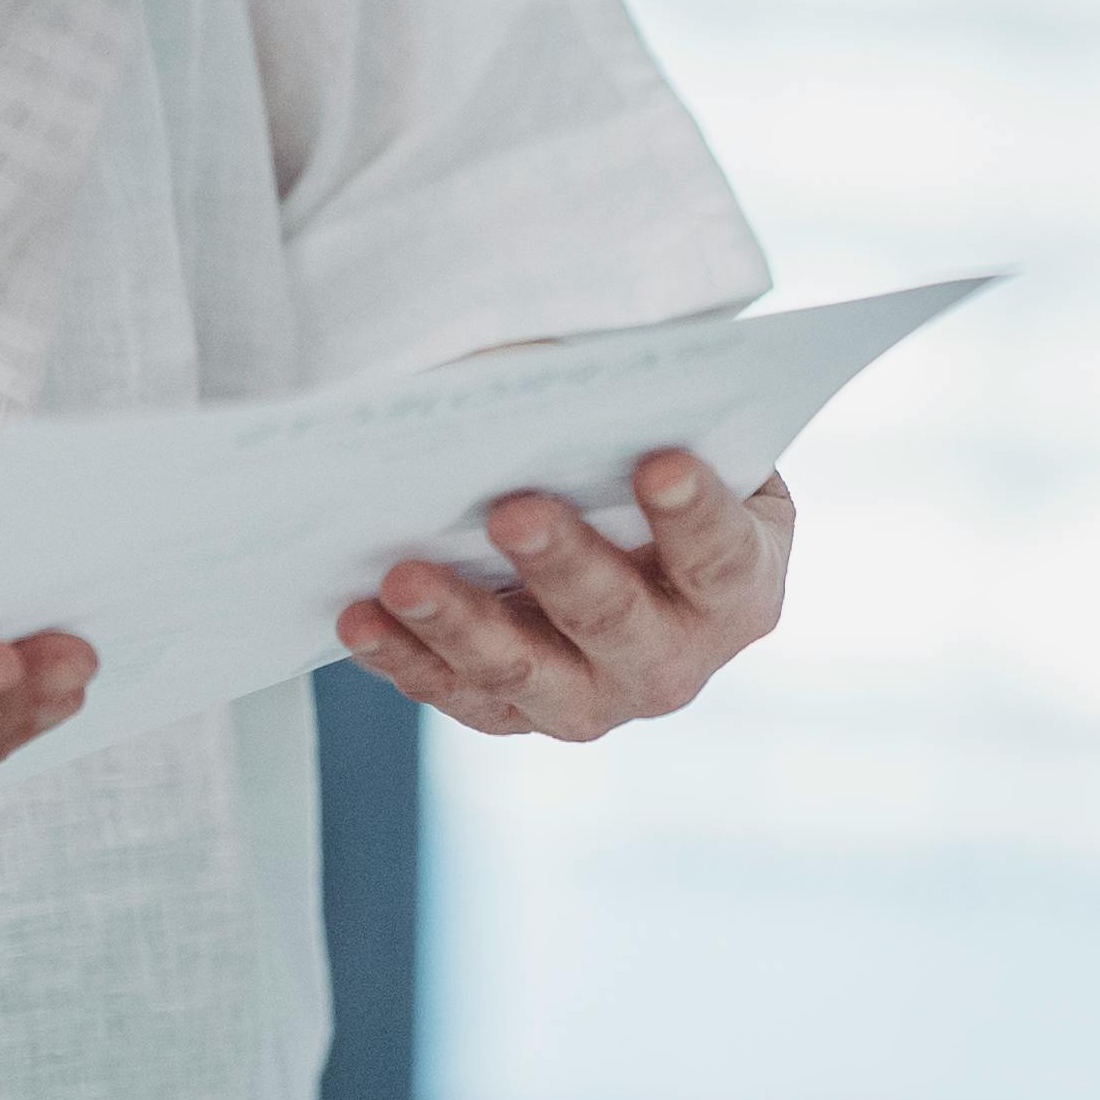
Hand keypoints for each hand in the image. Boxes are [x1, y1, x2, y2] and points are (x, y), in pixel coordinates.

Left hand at [336, 451, 791, 740]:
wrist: (627, 534)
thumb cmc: (649, 458)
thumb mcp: (671, 432)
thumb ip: (637, 417)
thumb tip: (552, 385)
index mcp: (738, 585)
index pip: (721, 555)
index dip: (695, 513)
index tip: (660, 463)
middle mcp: (677, 659)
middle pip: (619, 624)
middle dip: (565, 567)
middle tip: (511, 511)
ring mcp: (596, 698)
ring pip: (527, 674)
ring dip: (462, 624)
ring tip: (402, 576)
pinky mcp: (521, 714)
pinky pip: (461, 696)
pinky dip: (406, 659)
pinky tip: (361, 617)